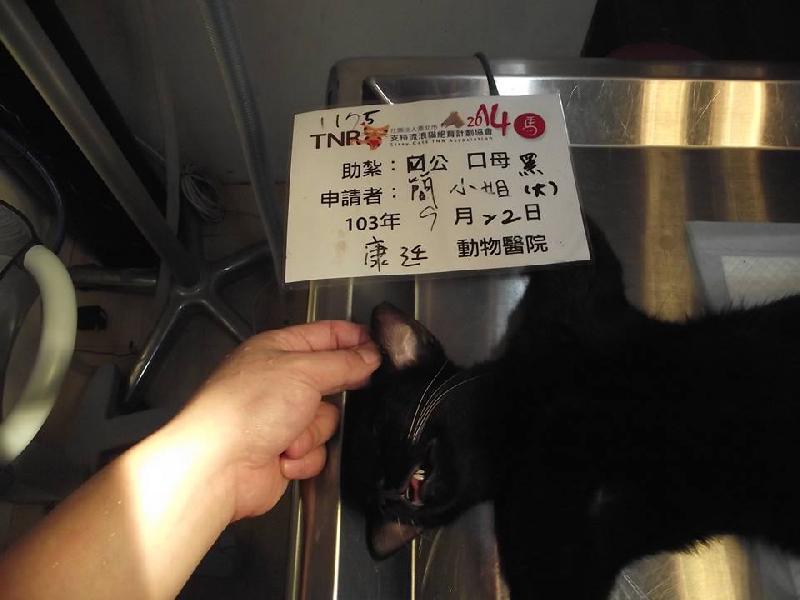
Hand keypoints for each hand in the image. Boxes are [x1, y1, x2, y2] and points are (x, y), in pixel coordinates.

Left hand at [173, 320, 379, 520]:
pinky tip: (282, 457)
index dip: (353, 338)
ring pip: (326, 420)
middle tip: (356, 388)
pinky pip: (316, 450)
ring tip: (289, 436)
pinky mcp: (284, 451)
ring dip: (313, 431)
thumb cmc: (246, 409)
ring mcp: (280, 418)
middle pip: (329, 379)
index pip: (323, 335)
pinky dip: (304, 456)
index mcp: (276, 351)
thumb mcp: (303, 371)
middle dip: (336, 391)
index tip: (379, 345)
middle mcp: (278, 382)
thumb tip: (369, 355)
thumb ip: (342, 362)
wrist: (220, 467)